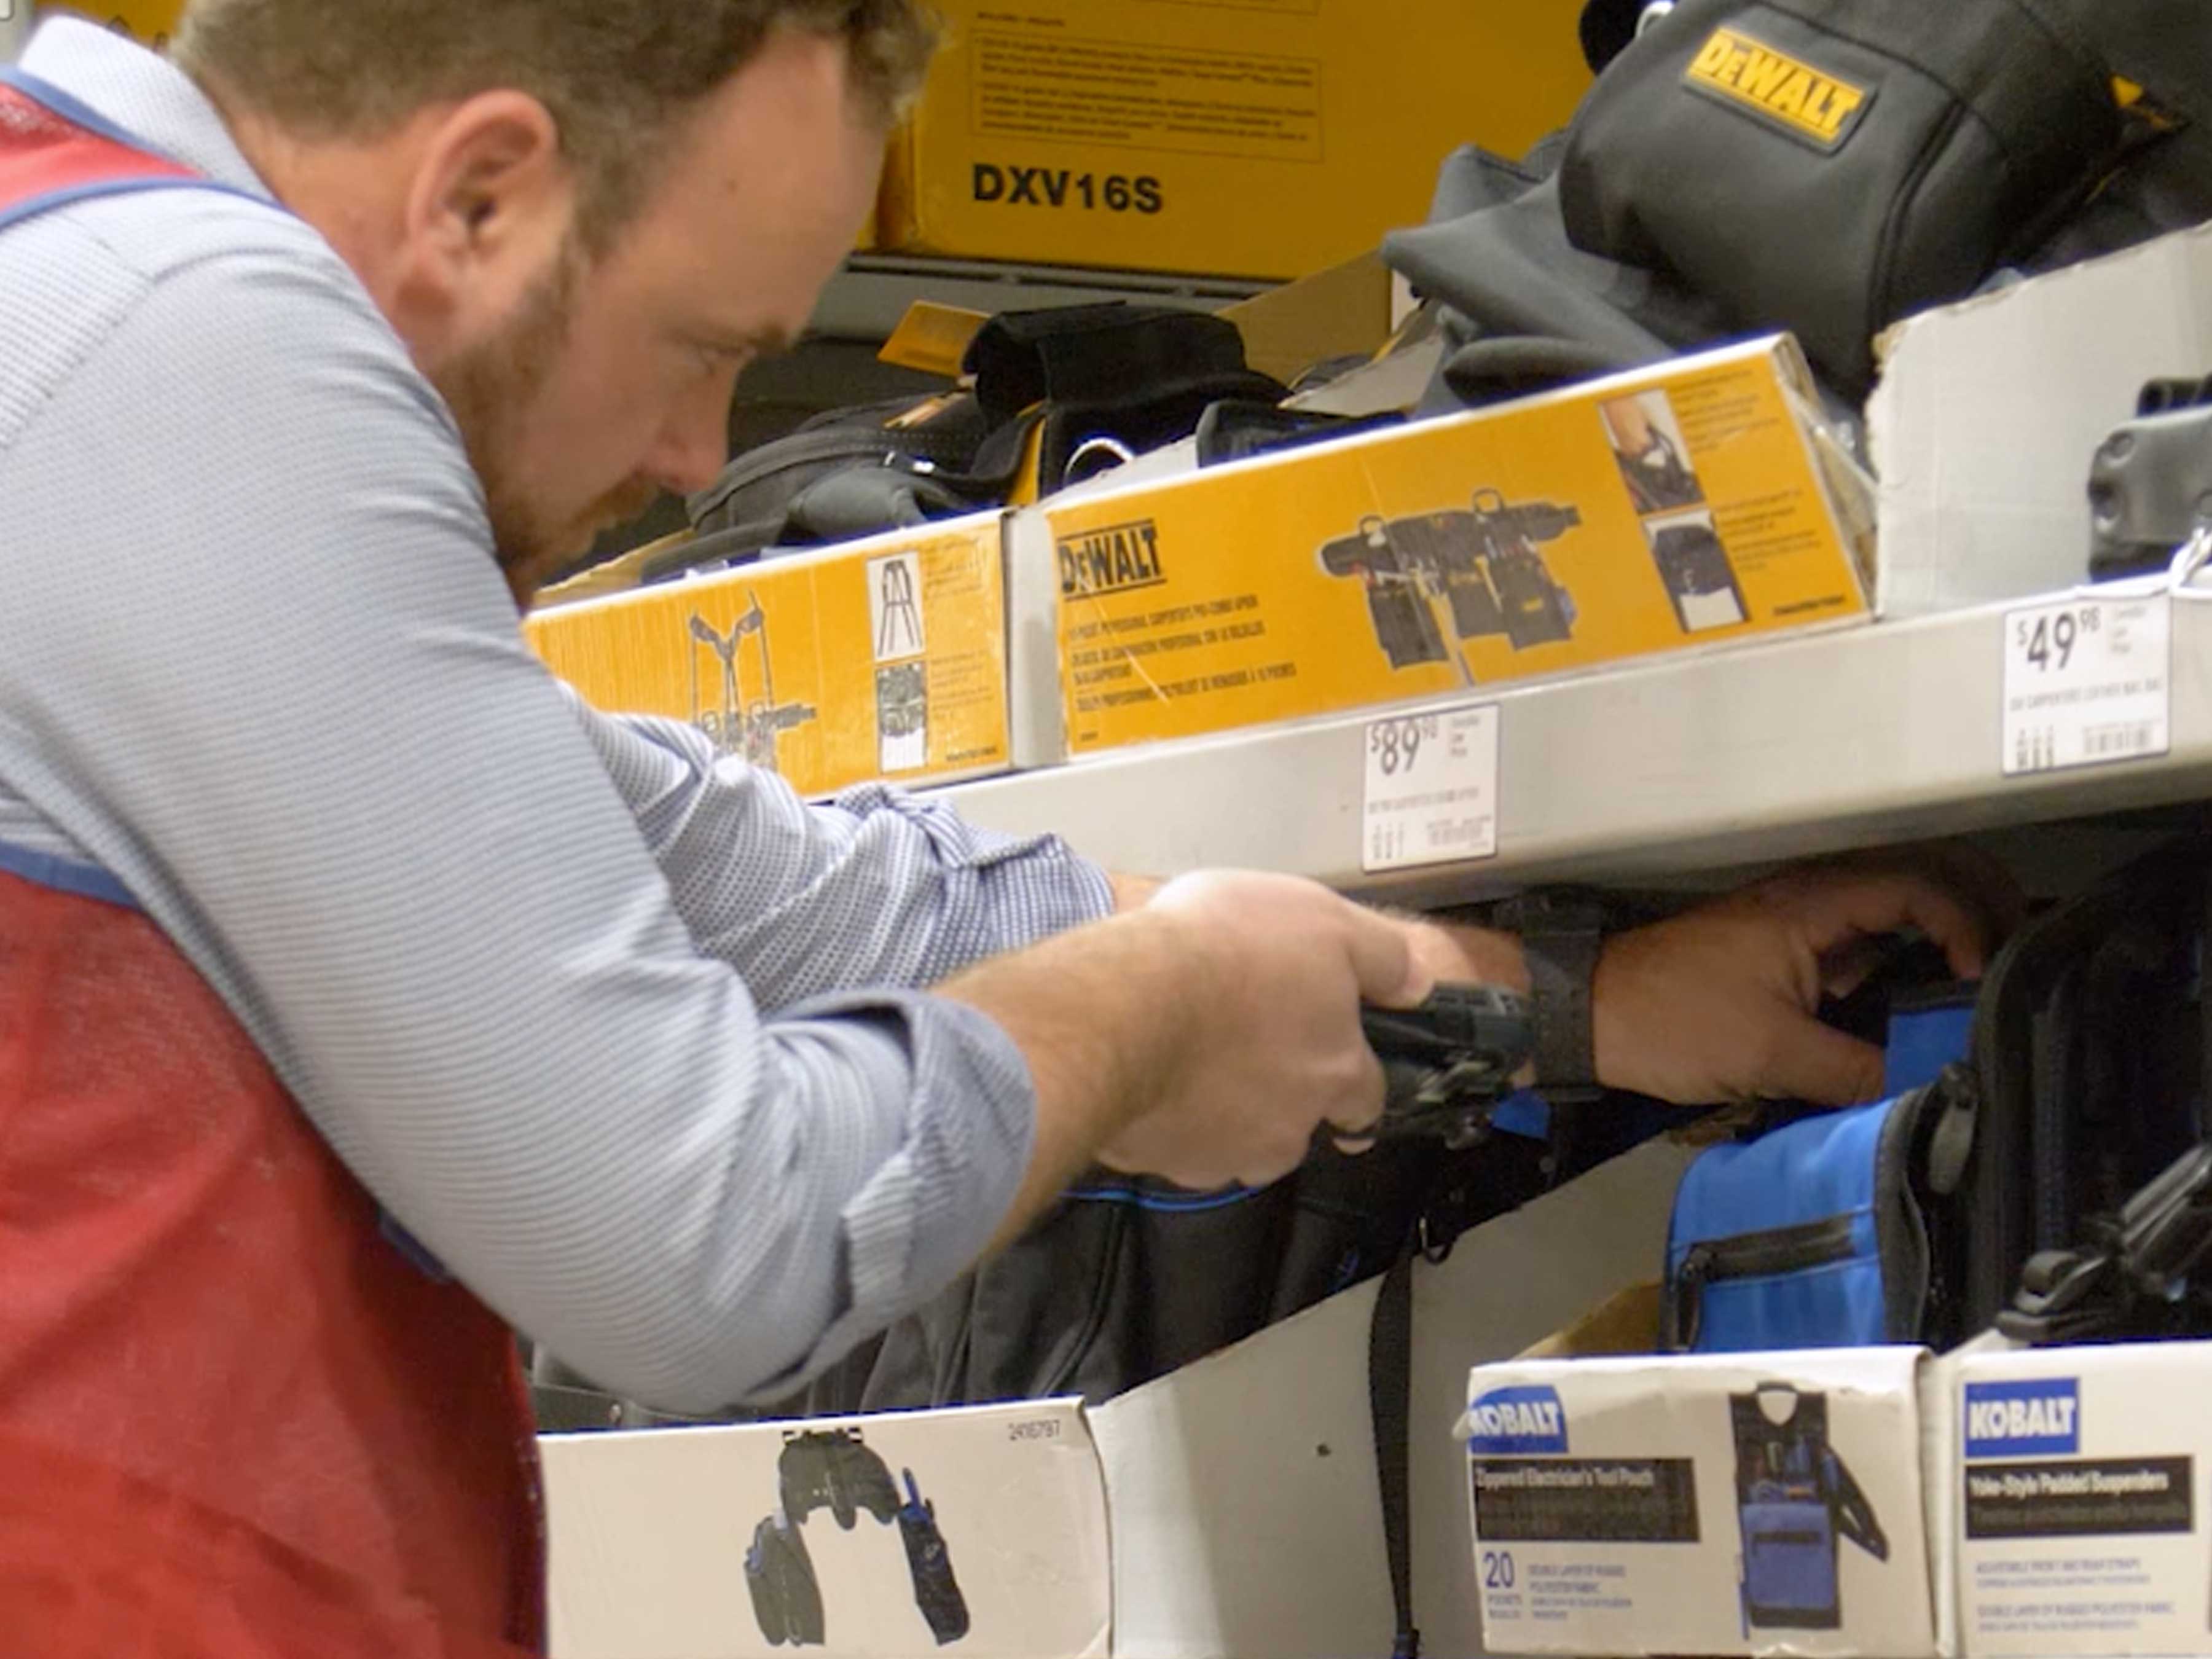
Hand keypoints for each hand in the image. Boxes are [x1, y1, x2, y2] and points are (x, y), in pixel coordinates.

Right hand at [1096, 871, 1431, 1187]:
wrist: (1127, 1003)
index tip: (1337, 1078)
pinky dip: (1166, 1120)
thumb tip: (1418, 985)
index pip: (1367, 1100)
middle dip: (1278, 1098)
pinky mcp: (1163, 1163)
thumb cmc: (1227, 949)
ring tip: (1186, 1060)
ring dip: (1221, 1114)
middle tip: (1240, 1049)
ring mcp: (1223, 1154)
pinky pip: (1172, 1145)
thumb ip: (1381, 957)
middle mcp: (1289, 1127)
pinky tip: (1145, 1076)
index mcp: (1335, 1072)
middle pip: (1296, 1126)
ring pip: (1234, 1143)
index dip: (1353, 1084)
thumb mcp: (1323, 920)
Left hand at [1589, 860, 2006, 1106]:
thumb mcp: (1772, 1055)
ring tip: (1985, 982)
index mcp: (1813, 902)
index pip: (1921, 886)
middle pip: (1917, 881)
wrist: (1590, 1014)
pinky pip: (1860, 946)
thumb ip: (1855, 1072)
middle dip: (1974, 910)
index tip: (1982, 974)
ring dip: (1940, 935)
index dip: (1968, 924)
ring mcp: (1798, 925)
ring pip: (1890, 913)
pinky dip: (1899, 963)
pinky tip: (1921, 1004)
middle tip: (2014, 961)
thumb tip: (1926, 1088)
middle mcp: (1811, 899)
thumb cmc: (1672, 1021)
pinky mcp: (1783, 956)